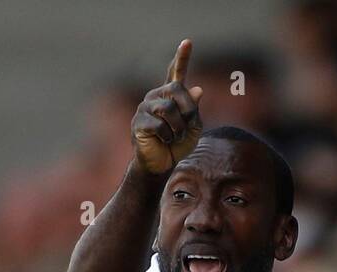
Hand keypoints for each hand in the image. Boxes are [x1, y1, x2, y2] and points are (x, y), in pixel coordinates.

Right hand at [131, 39, 203, 175]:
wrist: (162, 164)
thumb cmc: (178, 144)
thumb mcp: (193, 127)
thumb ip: (195, 108)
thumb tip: (198, 89)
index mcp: (170, 95)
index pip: (176, 73)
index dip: (182, 58)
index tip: (188, 42)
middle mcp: (156, 96)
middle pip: (176, 89)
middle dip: (187, 109)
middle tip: (186, 126)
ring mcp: (145, 107)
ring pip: (169, 108)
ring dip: (178, 127)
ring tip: (173, 136)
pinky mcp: (138, 122)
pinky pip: (160, 125)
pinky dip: (167, 137)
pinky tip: (163, 141)